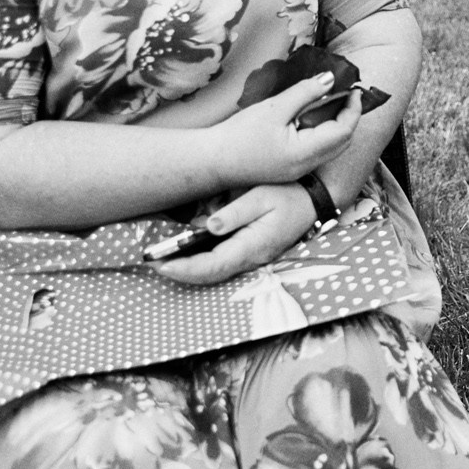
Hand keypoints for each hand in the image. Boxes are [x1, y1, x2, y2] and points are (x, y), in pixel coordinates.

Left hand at [152, 183, 318, 286]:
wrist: (315, 196)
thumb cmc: (290, 193)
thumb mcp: (262, 196)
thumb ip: (235, 212)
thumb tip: (209, 225)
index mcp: (252, 246)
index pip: (211, 266)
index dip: (183, 268)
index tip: (160, 264)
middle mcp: (251, 257)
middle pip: (210, 274)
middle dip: (180, 271)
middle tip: (153, 262)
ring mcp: (253, 256)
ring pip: (215, 269)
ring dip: (190, 266)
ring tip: (164, 256)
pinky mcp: (253, 249)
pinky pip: (223, 260)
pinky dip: (203, 258)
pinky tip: (190, 248)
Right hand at [211, 72, 360, 186]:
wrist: (212, 161)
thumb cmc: (239, 135)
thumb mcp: (274, 108)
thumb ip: (305, 92)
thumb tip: (331, 79)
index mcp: (305, 153)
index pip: (344, 131)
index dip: (353, 109)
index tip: (353, 89)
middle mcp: (306, 166)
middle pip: (342, 142)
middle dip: (349, 117)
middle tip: (345, 94)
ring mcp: (299, 171)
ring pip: (331, 148)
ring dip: (337, 126)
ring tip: (331, 102)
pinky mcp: (290, 170)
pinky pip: (317, 152)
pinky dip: (323, 134)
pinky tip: (313, 118)